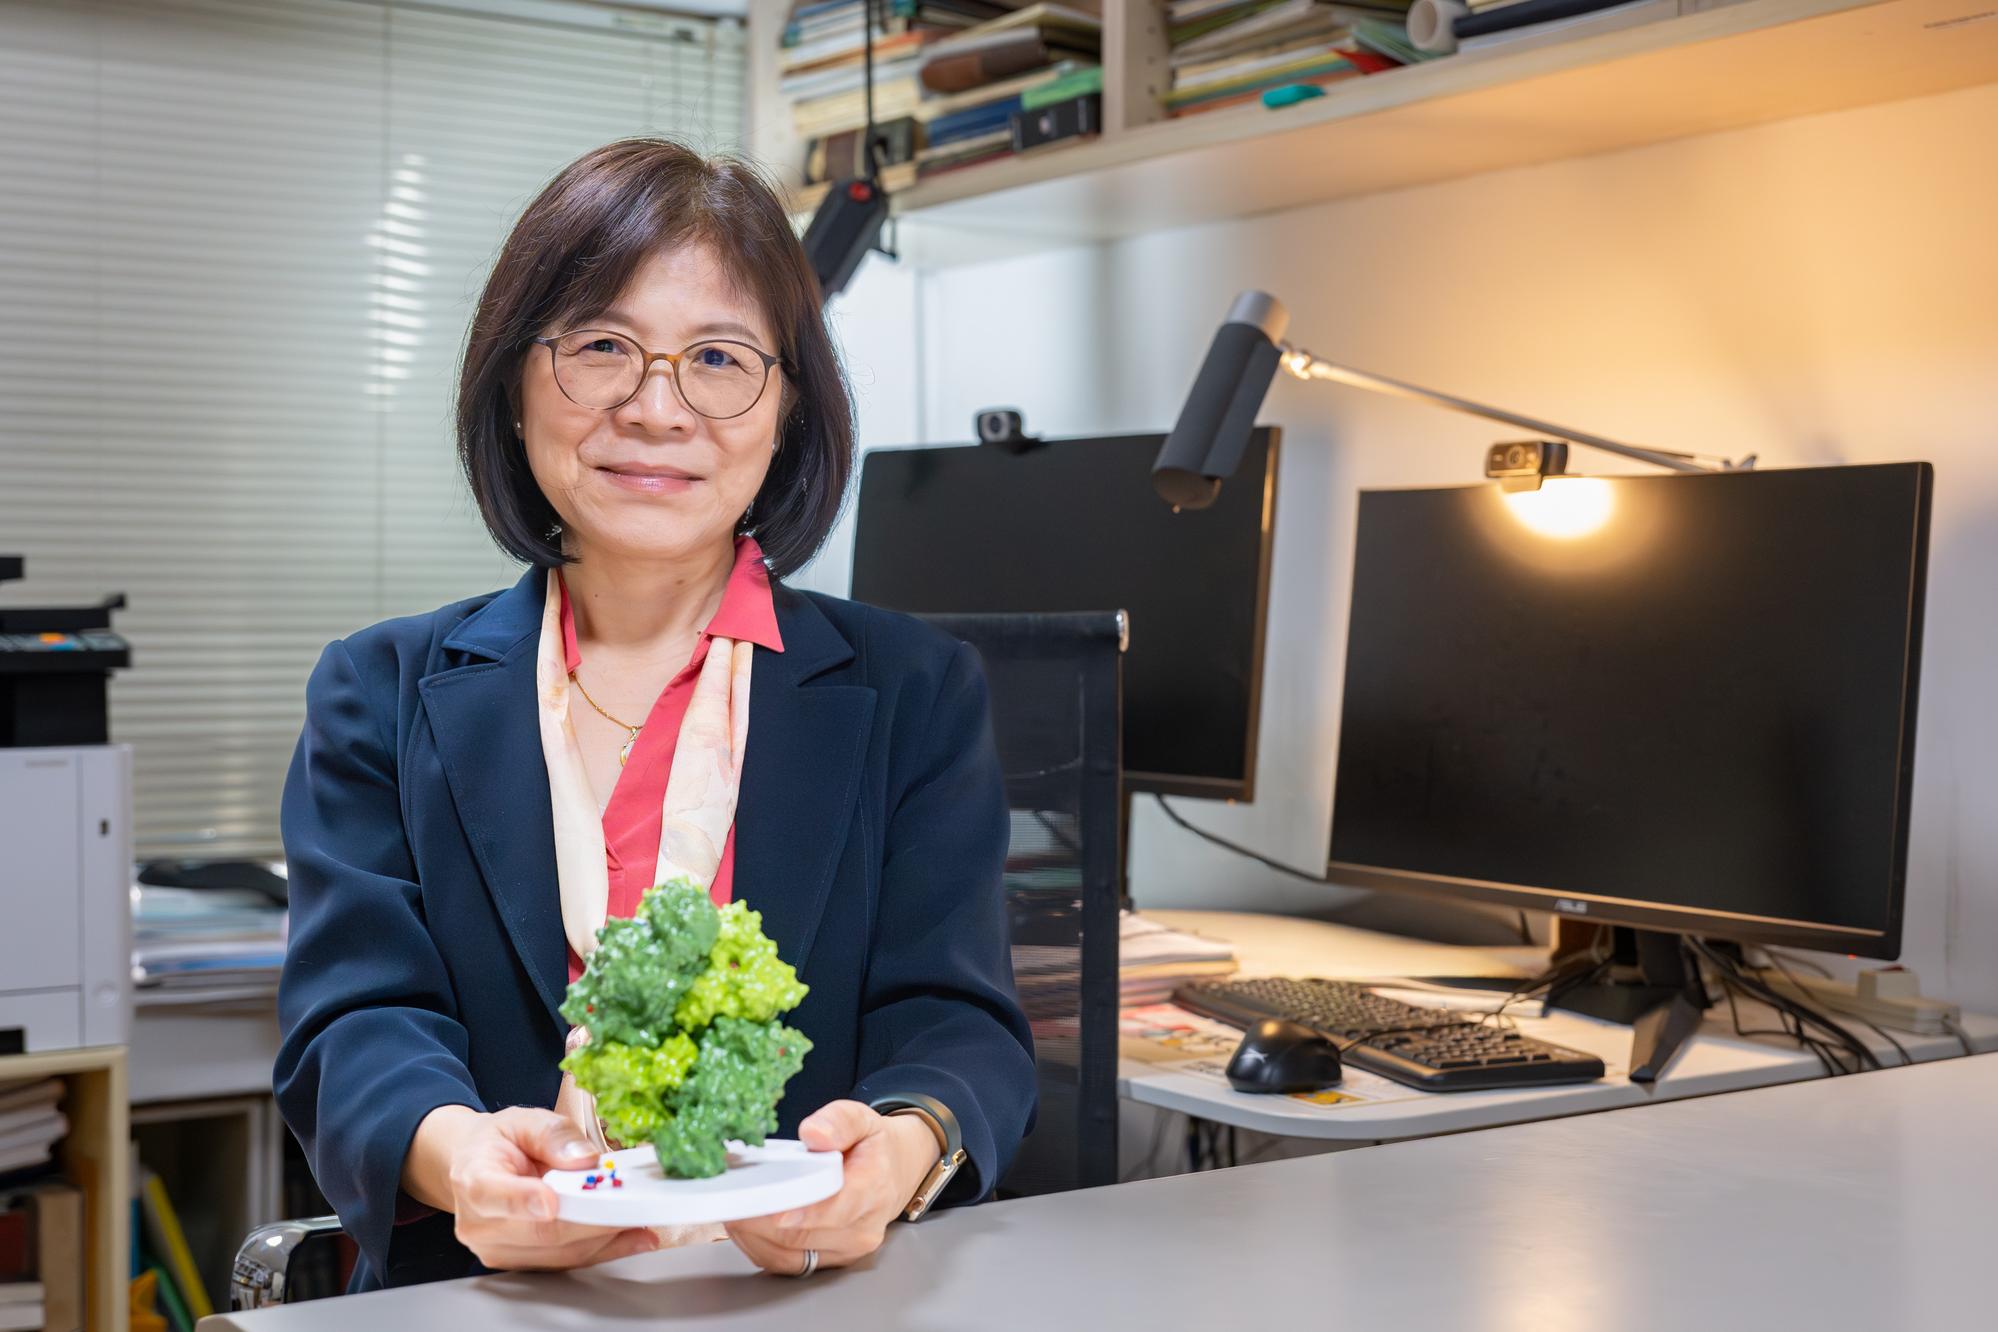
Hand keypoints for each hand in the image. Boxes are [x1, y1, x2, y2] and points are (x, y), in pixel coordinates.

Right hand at [416, 1105, 660, 1271]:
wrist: (475, 1166)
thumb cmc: (499, 1142)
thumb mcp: (523, 1120)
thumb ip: (553, 1135)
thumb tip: (584, 1160)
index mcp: (474, 1178)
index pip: (493, 1195)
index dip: (524, 1202)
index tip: (553, 1202)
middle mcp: (479, 1224)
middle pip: (541, 1231)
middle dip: (592, 1220)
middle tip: (633, 1207)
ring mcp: (497, 1250)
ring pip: (559, 1253)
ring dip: (605, 1240)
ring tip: (642, 1221)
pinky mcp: (519, 1263)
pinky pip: (565, 1261)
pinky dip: (601, 1250)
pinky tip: (629, 1237)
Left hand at [724, 1101, 936, 1275]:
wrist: (895, 1173)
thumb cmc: (873, 1147)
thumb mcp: (862, 1119)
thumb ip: (838, 1121)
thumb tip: (813, 1133)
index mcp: (873, 1188)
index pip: (836, 1208)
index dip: (802, 1213)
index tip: (773, 1211)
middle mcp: (862, 1228)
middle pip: (802, 1237)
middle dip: (760, 1223)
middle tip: (728, 1202)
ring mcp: (847, 1251)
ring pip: (789, 1257)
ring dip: (754, 1238)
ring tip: (731, 1211)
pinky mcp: (831, 1262)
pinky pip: (788, 1265)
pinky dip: (761, 1248)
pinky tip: (746, 1226)